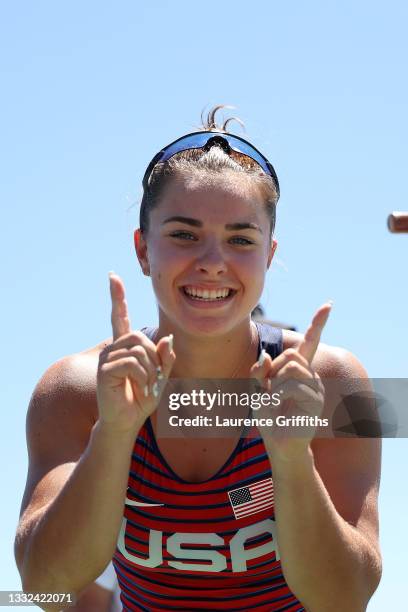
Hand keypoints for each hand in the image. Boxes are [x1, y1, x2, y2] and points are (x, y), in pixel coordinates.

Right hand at [96, 273, 174, 433]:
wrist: (126, 421)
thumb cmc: (141, 399)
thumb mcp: (160, 377)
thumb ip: (165, 358)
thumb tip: (167, 339)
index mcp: (125, 347)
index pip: (120, 317)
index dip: (117, 297)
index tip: (113, 276)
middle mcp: (113, 349)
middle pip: (140, 337)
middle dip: (153, 358)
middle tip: (152, 379)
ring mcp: (107, 358)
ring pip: (138, 351)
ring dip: (150, 370)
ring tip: (145, 386)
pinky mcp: (105, 370)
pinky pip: (132, 363)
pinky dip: (143, 377)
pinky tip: (140, 389)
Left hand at [250, 302, 331, 460]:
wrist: (280, 445)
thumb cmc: (270, 418)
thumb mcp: (257, 390)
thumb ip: (259, 371)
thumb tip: (266, 354)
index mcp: (299, 371)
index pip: (309, 343)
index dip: (318, 323)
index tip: (328, 304)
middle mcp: (310, 376)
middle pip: (290, 355)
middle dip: (272, 371)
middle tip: (268, 392)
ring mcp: (315, 387)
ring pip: (290, 368)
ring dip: (274, 385)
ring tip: (274, 402)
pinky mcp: (315, 400)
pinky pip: (291, 386)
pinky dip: (276, 396)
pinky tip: (277, 409)